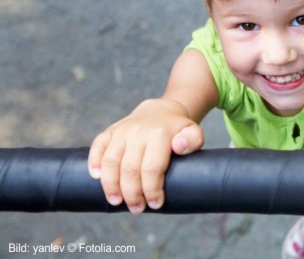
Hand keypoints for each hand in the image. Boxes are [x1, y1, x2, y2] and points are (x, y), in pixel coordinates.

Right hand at [88, 98, 203, 212]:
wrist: (160, 111)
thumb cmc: (177, 130)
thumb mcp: (193, 132)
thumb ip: (193, 140)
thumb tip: (179, 147)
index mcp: (159, 134)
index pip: (152, 168)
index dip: (152, 190)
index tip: (155, 204)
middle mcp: (138, 132)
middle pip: (129, 169)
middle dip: (132, 194)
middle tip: (136, 208)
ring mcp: (122, 131)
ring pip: (110, 161)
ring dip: (111, 185)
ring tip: (116, 201)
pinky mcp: (110, 131)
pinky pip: (98, 146)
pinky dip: (94, 163)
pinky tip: (97, 178)